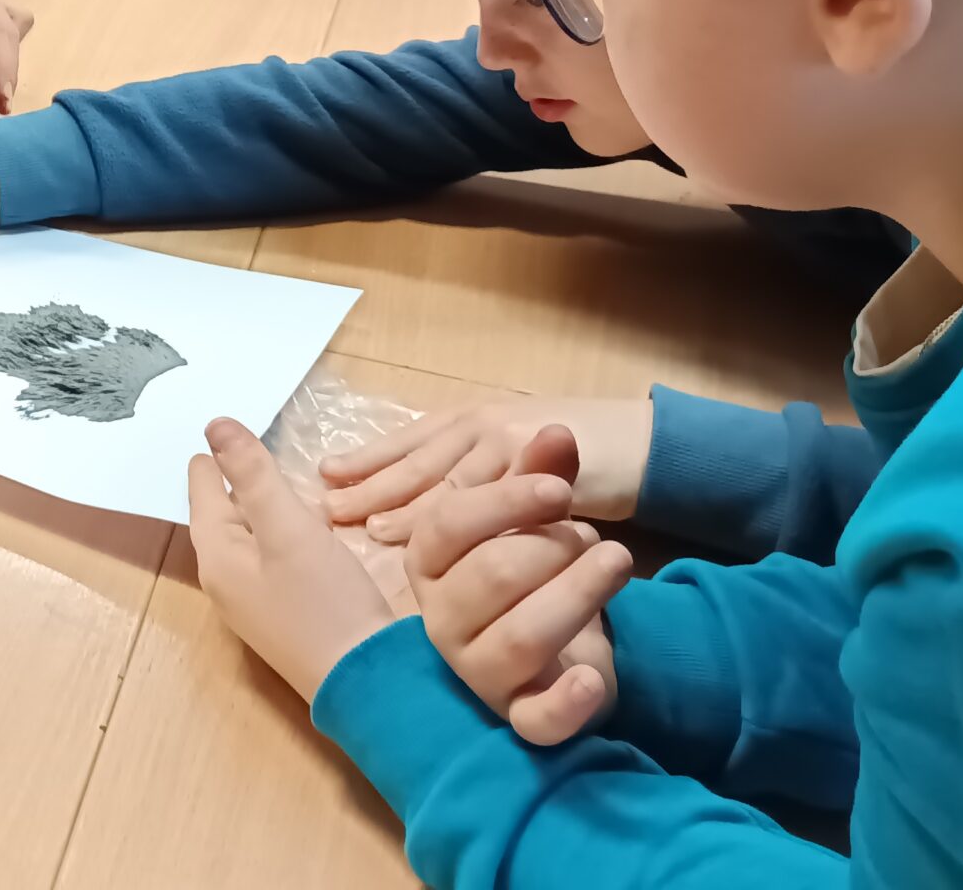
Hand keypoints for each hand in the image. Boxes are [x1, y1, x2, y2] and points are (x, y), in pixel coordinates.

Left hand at [190, 417, 395, 702]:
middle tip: (256, 445)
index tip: (228, 426)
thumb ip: (252, 475)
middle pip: (225, 513)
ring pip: (252, 535)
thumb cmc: (324, 603)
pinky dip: (286, 533)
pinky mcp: (285, 612)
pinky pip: (274, 558)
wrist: (368, 683)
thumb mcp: (288, 528)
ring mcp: (255, 600)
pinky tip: (311, 526)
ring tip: (285, 477)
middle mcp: (226, 580)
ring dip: (266, 506)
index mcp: (216, 556)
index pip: (202, 490)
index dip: (216, 457)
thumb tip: (213, 424)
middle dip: (239, 480)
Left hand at [320, 395, 653, 541]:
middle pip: (417, 460)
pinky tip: (451, 540)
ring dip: (412, 506)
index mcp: (466, 422)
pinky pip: (506, 496)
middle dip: (371, 487)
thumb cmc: (567, 455)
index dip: (365, 461)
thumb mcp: (506, 461)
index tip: (322, 480)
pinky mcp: (550, 468)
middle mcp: (481, 424)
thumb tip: (404, 505)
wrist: (639, 442)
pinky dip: (476, 519)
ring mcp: (515, 441)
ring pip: (454, 478)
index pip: (405, 442)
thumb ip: (465, 476)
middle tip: (332, 511)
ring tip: (375, 531)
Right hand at [410, 425, 632, 744]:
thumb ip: (541, 474)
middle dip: (554, 546)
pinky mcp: (522, 717)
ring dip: (579, 593)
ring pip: (520, 636)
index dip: (505, 502)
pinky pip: (536, 720)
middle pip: (491, 573)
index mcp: (428, 564)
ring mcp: (478, 672)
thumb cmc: (534, 569)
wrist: (565, 643)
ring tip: (619, 561)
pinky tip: (594, 678)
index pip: (446, 524)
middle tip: (594, 538)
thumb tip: (557, 430)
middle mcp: (442, 620)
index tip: (558, 489)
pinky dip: (567, 701)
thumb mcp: (535, 518)